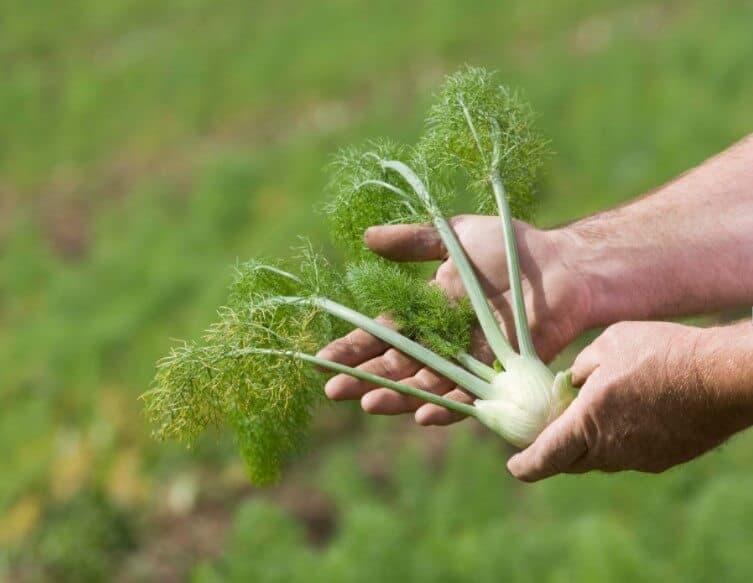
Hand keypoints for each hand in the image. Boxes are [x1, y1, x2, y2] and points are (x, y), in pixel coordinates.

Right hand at [317, 214, 592, 424]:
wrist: (562, 264)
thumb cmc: (509, 247)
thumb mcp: (454, 236)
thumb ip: (413, 242)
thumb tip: (366, 237)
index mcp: (426, 312)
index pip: (381, 334)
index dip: (353, 347)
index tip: (321, 359)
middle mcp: (442, 341)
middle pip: (396, 364)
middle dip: (363, 377)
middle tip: (333, 391)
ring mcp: (468, 359)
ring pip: (425, 384)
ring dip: (397, 396)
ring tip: (369, 404)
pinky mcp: (497, 372)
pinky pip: (470, 395)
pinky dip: (447, 406)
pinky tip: (424, 415)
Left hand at [508, 321, 752, 480]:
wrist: (723, 376)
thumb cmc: (661, 353)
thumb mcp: (608, 345)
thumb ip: (581, 368)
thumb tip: (572, 383)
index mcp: (587, 423)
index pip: (546, 456)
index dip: (525, 465)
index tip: (513, 467)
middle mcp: (611, 450)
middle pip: (572, 461)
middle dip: (555, 452)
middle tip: (547, 436)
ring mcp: (640, 458)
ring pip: (602, 459)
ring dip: (589, 444)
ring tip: (591, 416)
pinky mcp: (664, 458)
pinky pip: (629, 454)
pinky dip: (618, 441)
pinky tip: (628, 415)